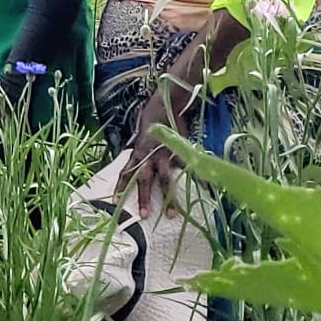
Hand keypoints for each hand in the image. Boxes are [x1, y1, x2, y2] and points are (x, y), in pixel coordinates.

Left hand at [116, 87, 188, 216]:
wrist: (165, 105)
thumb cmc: (152, 123)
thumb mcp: (141, 139)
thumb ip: (139, 154)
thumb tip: (133, 168)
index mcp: (137, 153)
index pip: (125, 172)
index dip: (120, 186)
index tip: (115, 201)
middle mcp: (148, 156)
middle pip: (144, 180)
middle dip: (143, 198)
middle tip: (144, 216)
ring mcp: (164, 155)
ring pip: (165, 180)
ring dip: (168, 199)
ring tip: (172, 215)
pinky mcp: (179, 151)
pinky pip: (188, 169)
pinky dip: (198, 180)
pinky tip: (205, 192)